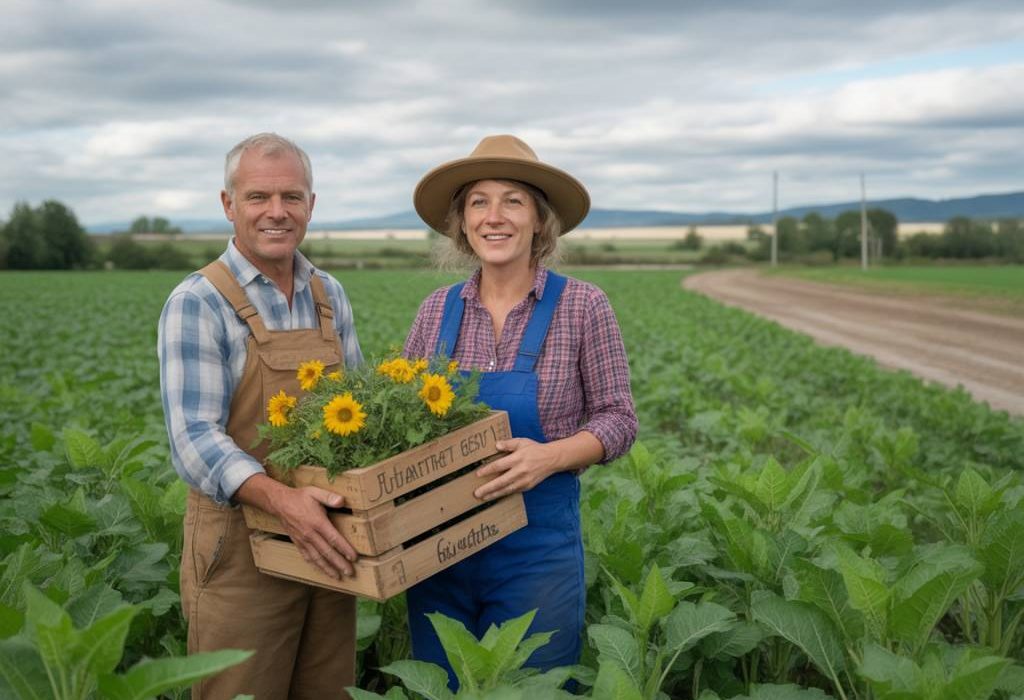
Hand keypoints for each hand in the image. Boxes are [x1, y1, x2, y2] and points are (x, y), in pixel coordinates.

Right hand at [236, 474, 356, 578]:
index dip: (345, 549)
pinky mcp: (297, 543)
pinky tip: (322, 570)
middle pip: (327, 552)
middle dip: (339, 564)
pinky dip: (315, 565)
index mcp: (317, 522)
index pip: (334, 539)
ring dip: (328, 568)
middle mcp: (310, 534)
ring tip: (338, 577)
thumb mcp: (315, 492)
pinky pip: (307, 556)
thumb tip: (342, 501)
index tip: (354, 558)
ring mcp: (303, 540)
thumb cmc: (300, 497)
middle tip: (350, 573)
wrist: (279, 503)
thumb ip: (329, 497)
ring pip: (317, 558)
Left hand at [473, 438, 558, 500]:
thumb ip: (508, 443)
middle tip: (476, 493)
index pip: (499, 465)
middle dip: (488, 488)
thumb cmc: (534, 449)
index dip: (487, 470)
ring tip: (483, 498)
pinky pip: (513, 491)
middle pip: (501, 481)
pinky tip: (496, 496)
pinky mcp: (528, 486)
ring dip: (494, 494)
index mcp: (518, 458)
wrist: (552, 459)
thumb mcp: (522, 442)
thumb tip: (496, 445)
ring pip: (507, 489)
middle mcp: (521, 471)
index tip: (477, 474)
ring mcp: (525, 480)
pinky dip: (504, 494)